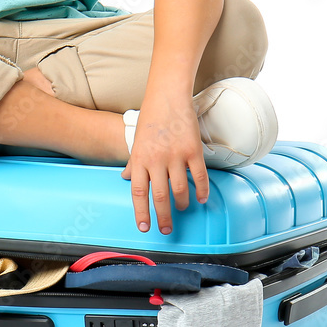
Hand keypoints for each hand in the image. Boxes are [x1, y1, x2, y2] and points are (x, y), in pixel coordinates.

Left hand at [121, 90, 209, 234]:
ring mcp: (175, 155)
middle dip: (163, 217)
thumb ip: (133, 162)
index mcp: (140, 158)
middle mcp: (156, 159)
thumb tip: (125, 178)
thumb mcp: (137, 141)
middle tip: (166, 230)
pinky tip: (201, 198)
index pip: (138, 192)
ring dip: (181, 204)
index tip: (144, 228)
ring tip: (182, 209)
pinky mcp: (193, 150)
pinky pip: (199, 176)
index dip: (141, 212)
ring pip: (179, 189)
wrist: (167, 96)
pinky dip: (201, 190)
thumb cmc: (150, 118)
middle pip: (159, 196)